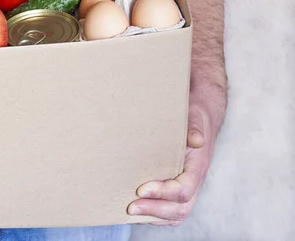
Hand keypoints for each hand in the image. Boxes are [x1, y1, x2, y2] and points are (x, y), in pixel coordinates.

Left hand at [127, 102, 216, 225]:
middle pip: (181, 208)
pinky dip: (155, 214)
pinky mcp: (178, 186)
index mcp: (198, 165)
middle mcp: (194, 180)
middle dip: (155, 210)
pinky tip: (138, 208)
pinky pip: (171, 208)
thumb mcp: (194, 116)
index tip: (141, 189)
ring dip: (154, 216)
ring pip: (177, 212)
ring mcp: (188, 186)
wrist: (201, 117)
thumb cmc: (194, 117)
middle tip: (130, 207)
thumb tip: (196, 140)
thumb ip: (194, 127)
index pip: (184, 189)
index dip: (164, 193)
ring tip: (130, 211)